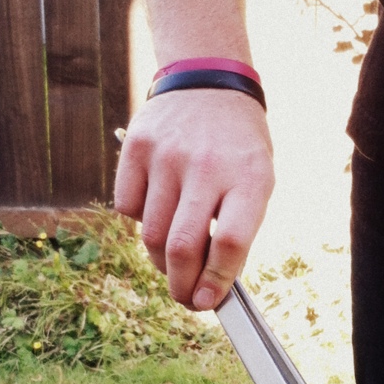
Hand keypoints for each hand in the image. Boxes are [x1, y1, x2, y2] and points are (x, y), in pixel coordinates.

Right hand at [113, 88, 273, 308]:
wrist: (209, 83)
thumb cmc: (236, 149)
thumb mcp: (255, 181)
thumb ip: (236, 228)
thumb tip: (208, 285)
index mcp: (249, 177)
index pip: (230, 242)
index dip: (216, 280)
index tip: (207, 300)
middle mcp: (206, 165)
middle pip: (183, 246)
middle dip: (180, 286)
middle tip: (184, 297)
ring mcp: (168, 155)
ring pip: (151, 234)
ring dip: (160, 260)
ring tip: (172, 259)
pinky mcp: (136, 147)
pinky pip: (127, 208)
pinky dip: (140, 221)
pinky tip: (158, 208)